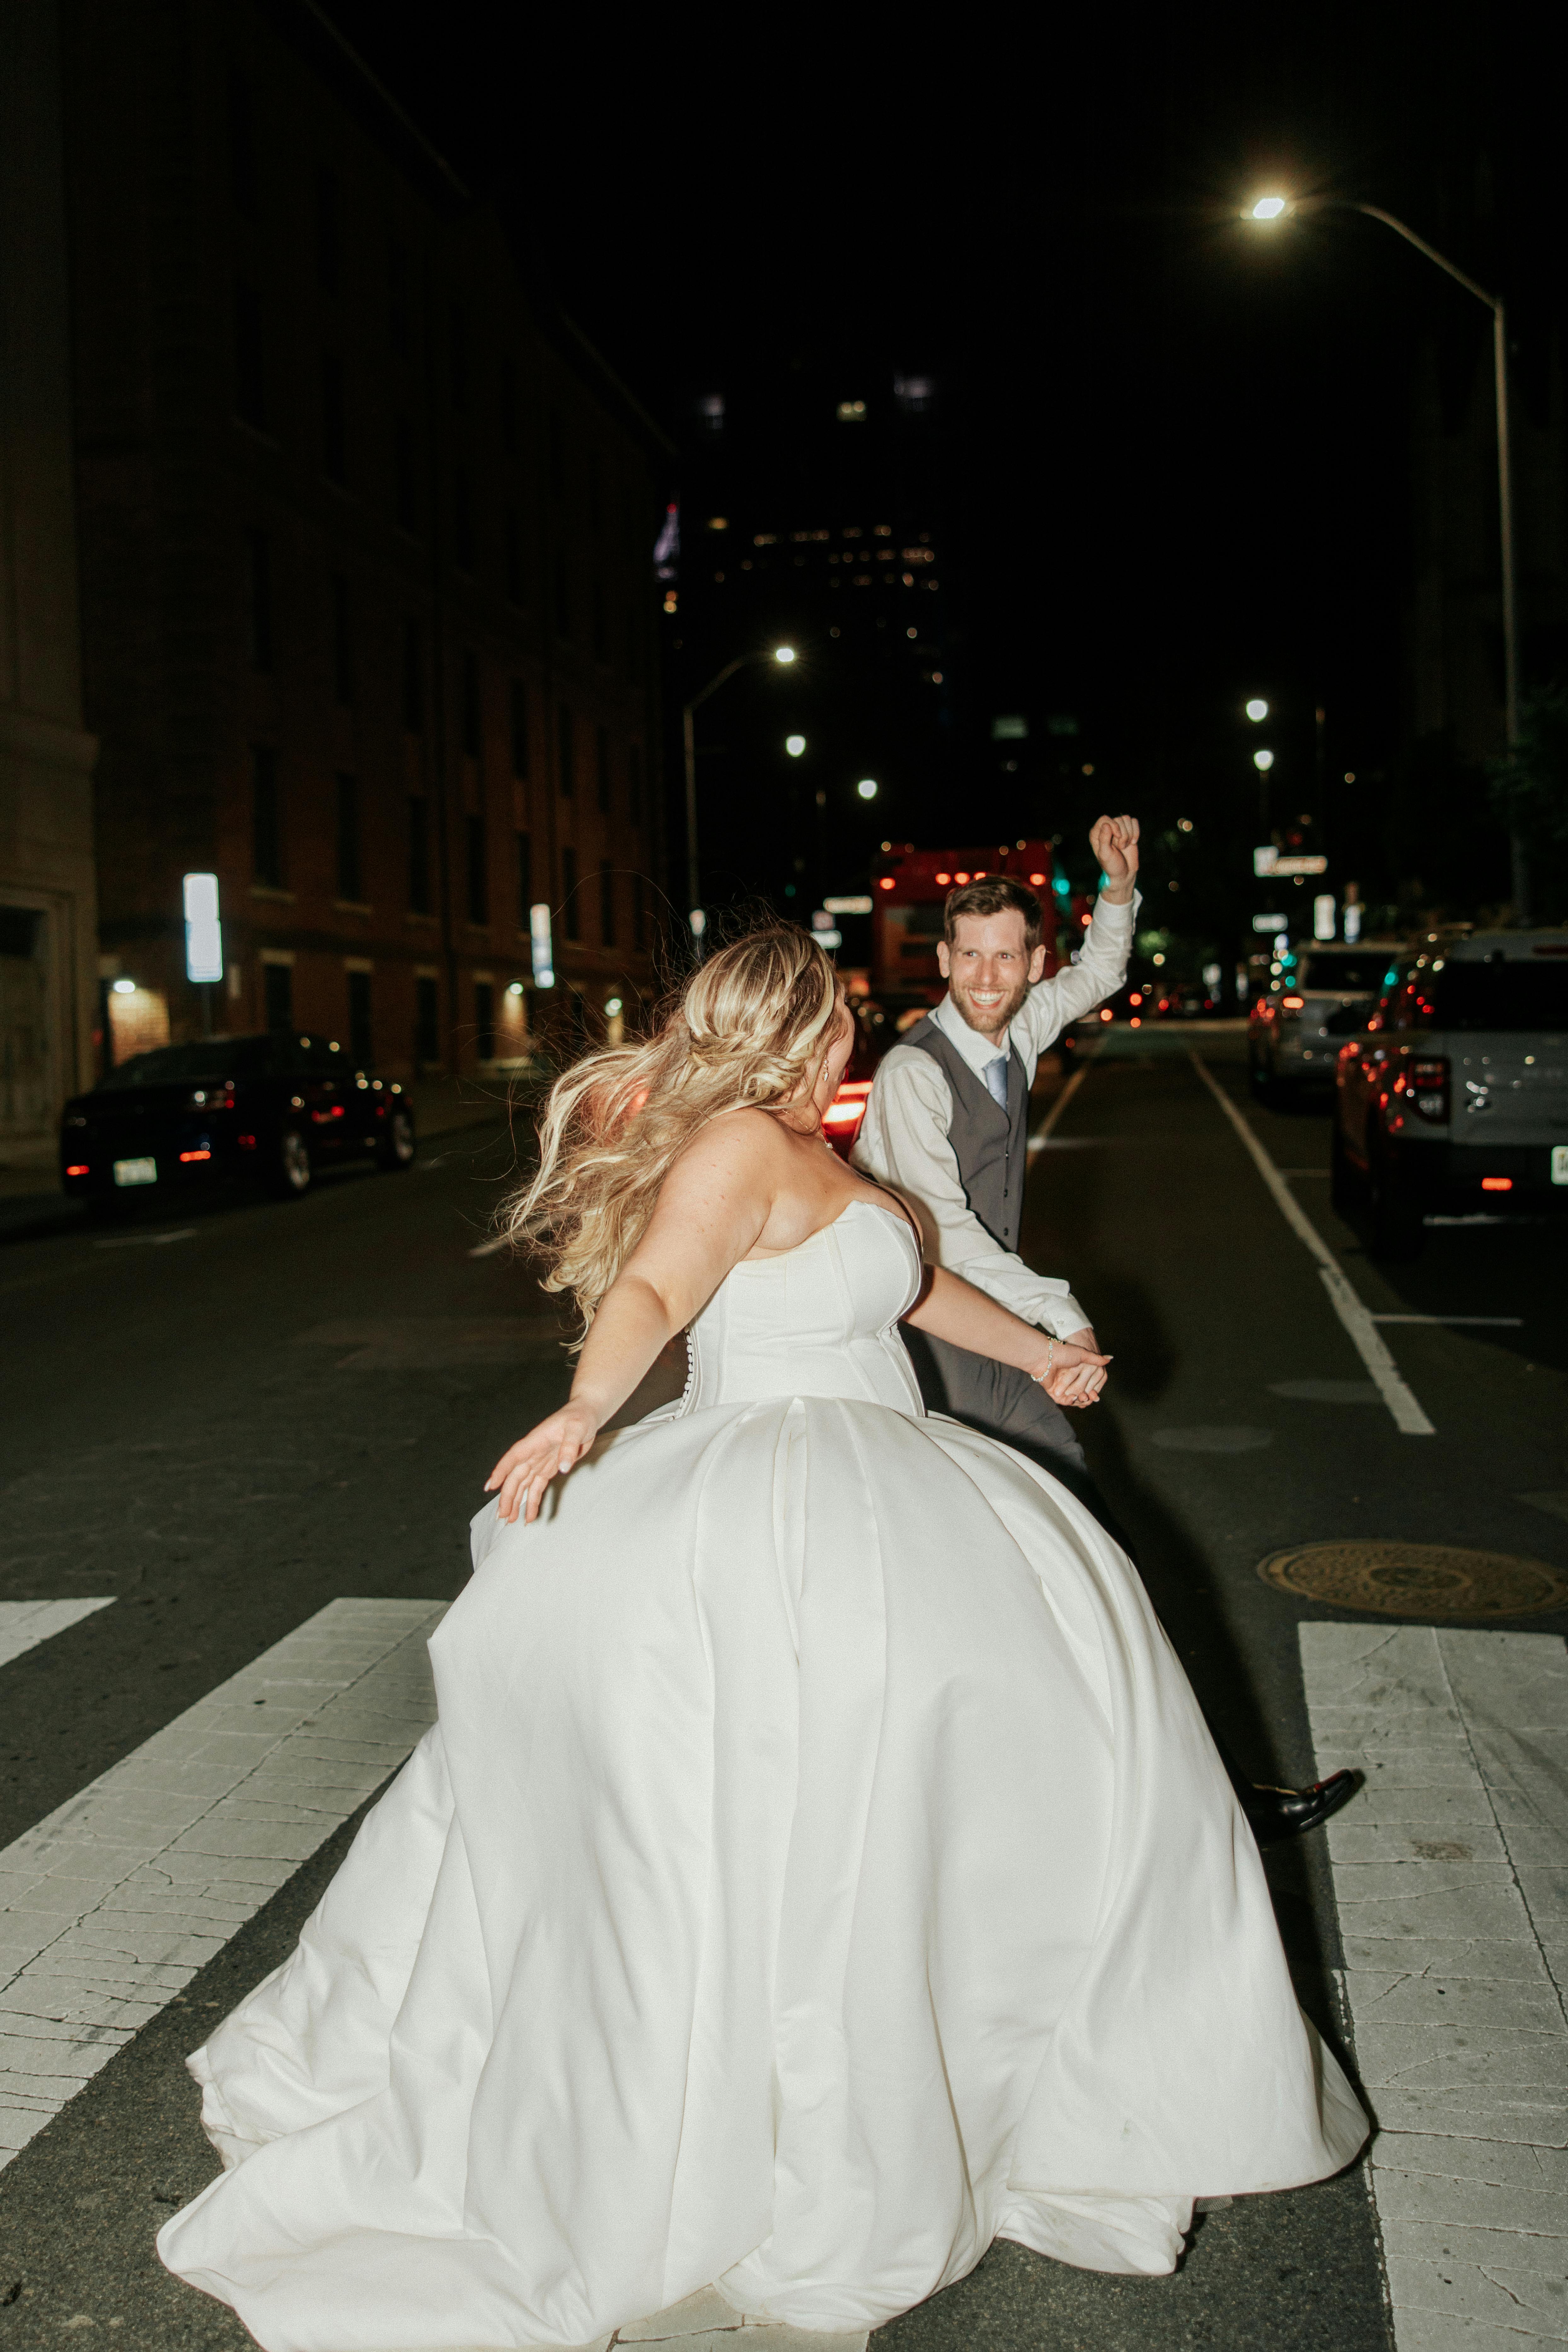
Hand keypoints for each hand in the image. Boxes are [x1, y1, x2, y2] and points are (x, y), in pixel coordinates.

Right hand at [485, 1400, 600, 1524]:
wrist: (588, 1415)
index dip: (502, 1471)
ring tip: (509, 1520)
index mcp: (536, 1441)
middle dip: (507, 1495)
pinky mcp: (549, 1468)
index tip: (491, 1486)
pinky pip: (537, 1487)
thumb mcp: (577, 1429)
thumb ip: (568, 1447)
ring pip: (523, 1484)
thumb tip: (562, 1468)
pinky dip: (532, 1501)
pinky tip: (528, 1516)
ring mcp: (540, 1461)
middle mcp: (534, 1453)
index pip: (514, 1456)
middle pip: (515, 1476)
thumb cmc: (581, 1417)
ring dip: (516, 1501)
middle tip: (501, 1515)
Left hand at [1035, 1335, 1111, 1407]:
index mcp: (1077, 1373)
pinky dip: (1069, 1401)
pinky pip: (1063, 1401)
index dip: (1093, 1391)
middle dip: (1087, 1397)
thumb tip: (1111, 1358)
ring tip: (1084, 1397)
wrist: (1047, 1355)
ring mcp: (1062, 1387)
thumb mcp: (1083, 1355)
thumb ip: (1096, 1359)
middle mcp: (1070, 1381)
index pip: (1088, 1386)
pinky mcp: (1053, 1392)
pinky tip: (1073, 1397)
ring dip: (1080, 1400)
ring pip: (1074, 1399)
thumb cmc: (1064, 1352)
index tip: (1097, 1395)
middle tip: (1093, 1397)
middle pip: (1081, 1394)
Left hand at [1089, 814, 1139, 902]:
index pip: (1105, 819)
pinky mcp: (1129, 830)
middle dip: (1123, 835)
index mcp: (1096, 833)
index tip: (1117, 837)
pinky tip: (1133, 842)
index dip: (1114, 826)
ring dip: (1130, 834)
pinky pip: (1134, 822)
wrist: (1124, 873)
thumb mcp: (1105, 854)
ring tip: (1125, 846)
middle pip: (1118, 819)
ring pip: (1127, 819)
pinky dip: (1136, 832)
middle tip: (1120, 848)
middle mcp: (1106, 829)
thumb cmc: (1112, 865)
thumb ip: (1104, 839)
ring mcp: (1118, 829)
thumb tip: (1106, 824)